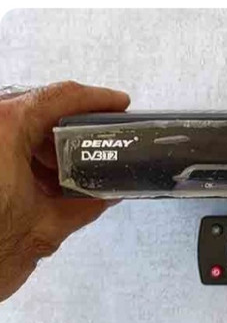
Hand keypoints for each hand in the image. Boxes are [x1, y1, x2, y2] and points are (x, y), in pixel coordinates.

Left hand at [0, 80, 129, 301]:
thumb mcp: (50, 225)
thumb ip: (86, 204)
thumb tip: (108, 194)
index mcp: (5, 130)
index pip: (59, 97)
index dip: (96, 99)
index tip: (119, 104)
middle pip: (38, 109)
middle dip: (72, 127)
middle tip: (103, 141)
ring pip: (21, 127)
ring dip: (50, 145)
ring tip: (78, 172)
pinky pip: (7, 146)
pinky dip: (28, 159)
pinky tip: (50, 183)